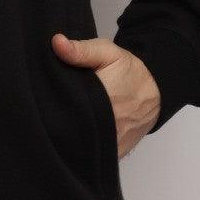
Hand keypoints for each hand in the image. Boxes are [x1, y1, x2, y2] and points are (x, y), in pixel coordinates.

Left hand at [50, 33, 160, 155]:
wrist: (156, 91)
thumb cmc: (129, 71)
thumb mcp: (107, 52)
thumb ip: (81, 50)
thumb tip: (57, 43)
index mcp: (103, 99)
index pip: (66, 109)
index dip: (52, 106)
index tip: (43, 98)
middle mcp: (109, 126)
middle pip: (72, 131)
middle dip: (59, 122)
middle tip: (50, 110)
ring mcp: (113, 143)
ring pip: (82, 147)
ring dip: (71, 138)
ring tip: (61, 122)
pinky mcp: (116, 153)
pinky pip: (95, 156)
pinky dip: (84, 148)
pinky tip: (76, 135)